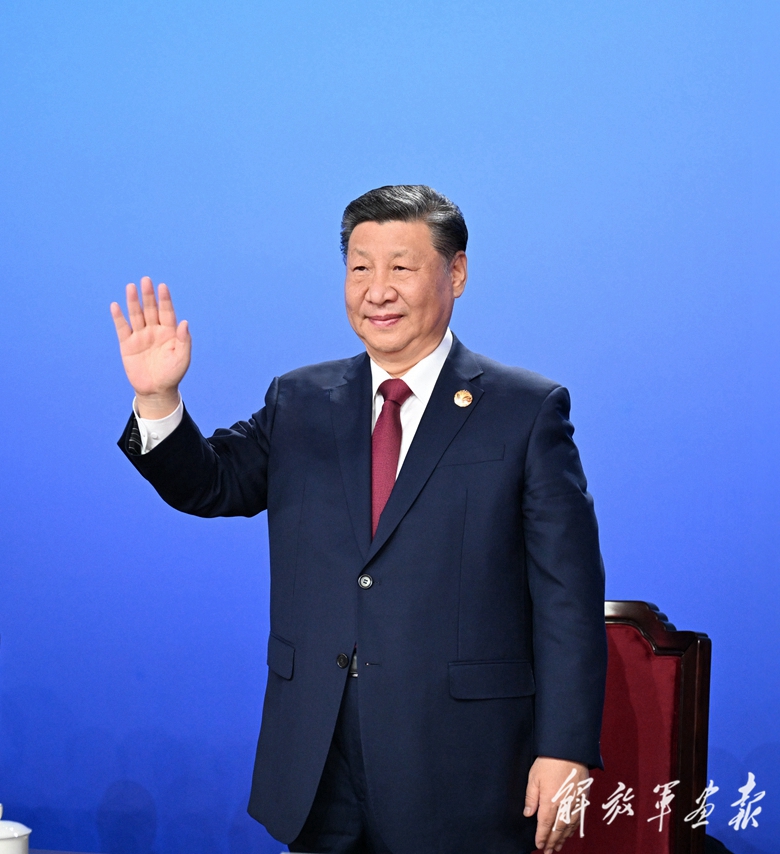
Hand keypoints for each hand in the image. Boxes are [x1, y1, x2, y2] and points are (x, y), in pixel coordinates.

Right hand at [110, 277, 190, 417]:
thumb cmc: (173, 374)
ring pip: (136, 315)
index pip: (167, 311)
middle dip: (148, 295)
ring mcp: (140, 336)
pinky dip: (118, 317)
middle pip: (150, 309)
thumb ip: (184, 340)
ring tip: (131, 287)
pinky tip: (115, 305)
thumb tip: (184, 322)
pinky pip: (122, 328)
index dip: (165, 299)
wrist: (156, 390)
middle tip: (146, 280)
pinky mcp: (127, 344)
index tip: (162, 286)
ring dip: (133, 301)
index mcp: (169, 332)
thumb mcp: (182, 358)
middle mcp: (154, 330)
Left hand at [524, 757, 589, 852]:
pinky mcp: (583, 798)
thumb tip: (528, 814)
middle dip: (552, 841)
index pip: (545, 824)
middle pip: (558, 829)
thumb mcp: (534, 777)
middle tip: (548, 851)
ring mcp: (575, 802)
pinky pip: (579, 818)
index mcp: (550, 801)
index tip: (538, 845)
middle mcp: (564, 805)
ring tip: (557, 846)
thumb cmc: (549, 761)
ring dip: (563, 838)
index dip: (541, 836)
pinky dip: (573, 828)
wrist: (569, 750)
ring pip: (569, 826)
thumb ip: (531, 797)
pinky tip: (569, 832)